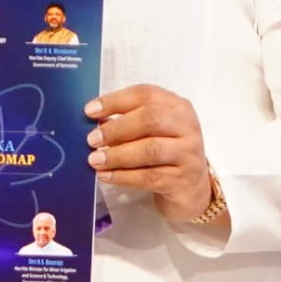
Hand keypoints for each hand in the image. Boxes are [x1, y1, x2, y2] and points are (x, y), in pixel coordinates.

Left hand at [86, 85, 217, 224]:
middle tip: (92, 139)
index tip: (89, 111)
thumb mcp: (150, 131)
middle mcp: (187, 126)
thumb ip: (126, 122)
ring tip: (95, 160)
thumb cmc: (164, 152)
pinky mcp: (183, 179)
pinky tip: (105, 175)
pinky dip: (124, 176)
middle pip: (151, 119)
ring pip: (151, 149)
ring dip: (118, 155)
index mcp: (177, 106)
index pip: (146, 94)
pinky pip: (150, 176)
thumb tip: (93, 121)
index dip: (115, 101)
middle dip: (116, 128)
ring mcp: (188, 153)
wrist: (191, 186)